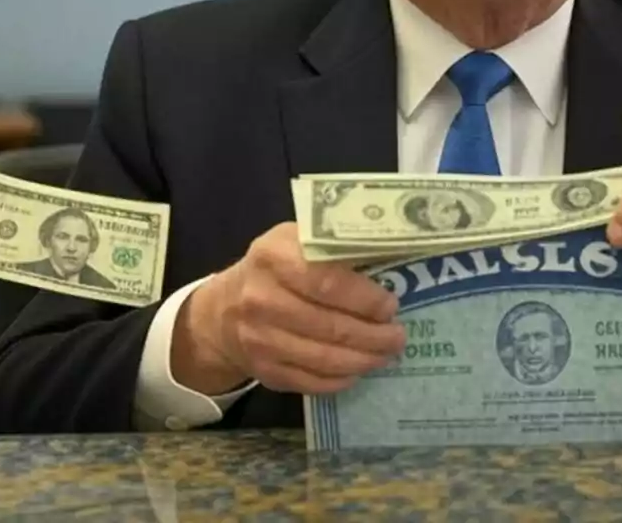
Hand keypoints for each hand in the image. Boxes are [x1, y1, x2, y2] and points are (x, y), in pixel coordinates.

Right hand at [172, 223, 405, 395]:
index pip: (326, 281)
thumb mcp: (294, 241)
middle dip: (374, 335)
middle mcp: (261, 299)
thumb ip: (334, 248)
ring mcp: (260, 339)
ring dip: (364, 360)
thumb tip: (393, 263)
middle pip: (330, 326)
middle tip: (398, 336)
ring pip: (324, 358)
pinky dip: (342, 379)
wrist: (223, 311)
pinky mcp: (264, 370)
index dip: (364, 298)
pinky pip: (312, 381)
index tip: (390, 305)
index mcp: (273, 257)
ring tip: (386, 354)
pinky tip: (358, 369)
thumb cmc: (274, 269)